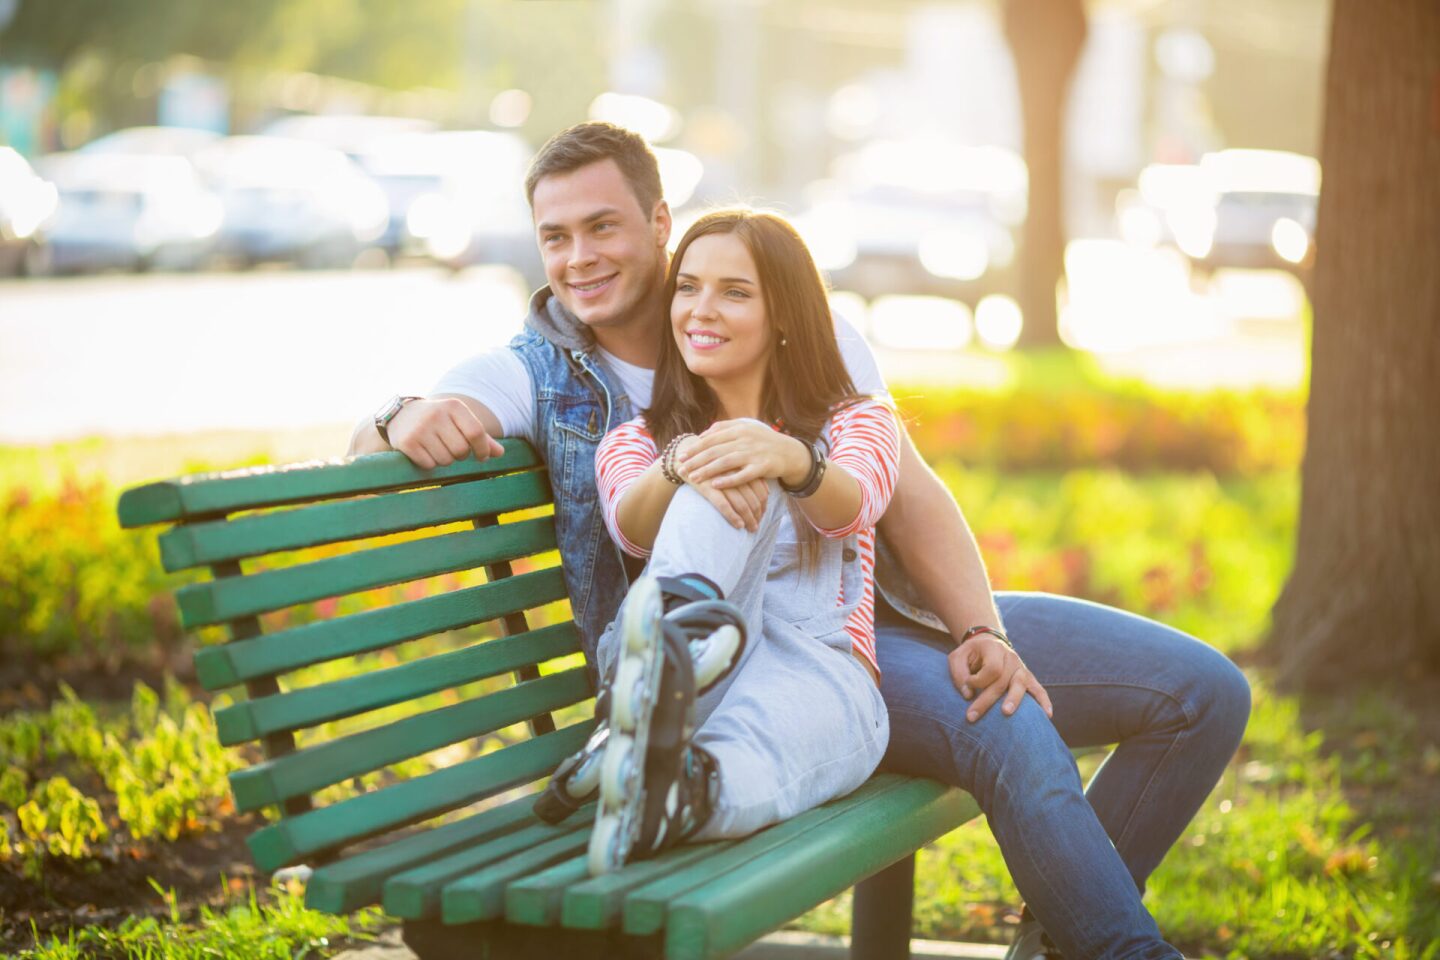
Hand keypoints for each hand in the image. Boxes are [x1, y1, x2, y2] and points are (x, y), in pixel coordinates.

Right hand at [386, 398, 503, 468]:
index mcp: (454, 406)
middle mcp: (436, 415)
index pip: (476, 432)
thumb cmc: (439, 421)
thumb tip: (500, 453)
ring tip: (437, 448)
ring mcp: (420, 428)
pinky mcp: (407, 442)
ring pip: (445, 460)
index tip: (481, 457)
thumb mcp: (459, 421)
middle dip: (460, 455)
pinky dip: (430, 464)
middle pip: (461, 450)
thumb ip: (480, 436)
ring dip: (445, 460)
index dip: (483, 449)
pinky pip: (429, 465)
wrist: (400, 415)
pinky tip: (424, 452)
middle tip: (452, 448)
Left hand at [680, 420, 809, 488]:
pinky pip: (743, 475)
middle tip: (681, 469)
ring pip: (726, 462)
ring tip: (693, 478)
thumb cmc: (763, 441)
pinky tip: (715, 485)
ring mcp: (754, 453)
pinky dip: (728, 480)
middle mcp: (745, 439)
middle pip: (715, 450)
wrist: (790, 452)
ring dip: (707, 471)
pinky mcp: (762, 467)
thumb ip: (724, 428)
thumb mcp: (746, 428)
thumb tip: (703, 434)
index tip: (681, 456)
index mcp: (739, 429)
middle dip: (696, 460)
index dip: (695, 447)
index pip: (712, 438)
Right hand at [685, 469, 769, 531]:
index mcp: (744, 466)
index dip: (764, 505)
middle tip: (757, 526)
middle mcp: (736, 472)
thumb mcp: (734, 464)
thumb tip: (767, 493)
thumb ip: (750, 476)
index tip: (762, 515)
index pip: (761, 490)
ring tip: (751, 529)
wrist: (686, 453)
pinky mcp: (707, 486)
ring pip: (742, 504)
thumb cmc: (715, 461)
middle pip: (754, 499)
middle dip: (758, 515)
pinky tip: (738, 525)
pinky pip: (724, 505)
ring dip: (749, 519)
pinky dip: (733, 517)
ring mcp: (722, 480)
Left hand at [948, 637, 1052, 722]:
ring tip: (1006, 713)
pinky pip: (1039, 689)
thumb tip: (968, 695)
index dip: (978, 681)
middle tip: (971, 717)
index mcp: (994, 649)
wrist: (987, 644)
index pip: (991, 668)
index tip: (968, 685)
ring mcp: (1021, 667)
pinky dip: (1043, 701)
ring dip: (1013, 700)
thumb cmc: (971, 654)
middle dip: (986, 701)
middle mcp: (1011, 657)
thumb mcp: (957, 657)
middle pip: (1002, 680)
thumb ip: (959, 673)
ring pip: (1020, 684)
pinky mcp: (1028, 678)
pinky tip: (1047, 715)